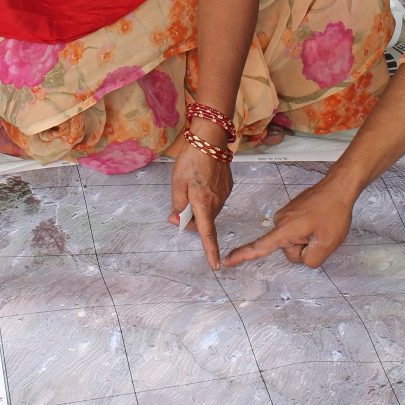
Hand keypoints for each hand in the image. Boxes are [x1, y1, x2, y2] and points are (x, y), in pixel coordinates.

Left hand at [170, 143, 232, 269]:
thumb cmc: (191, 159)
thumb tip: (178, 219)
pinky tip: (201, 182)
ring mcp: (224, 194)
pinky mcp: (227, 186)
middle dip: (192, 221)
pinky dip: (206, 198)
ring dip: (199, 208)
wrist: (210, 140)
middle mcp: (217, 202)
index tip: (215, 265)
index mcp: (203, 203)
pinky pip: (215, 200)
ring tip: (189, 188)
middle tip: (177, 210)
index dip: (211, 250)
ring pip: (209, 210)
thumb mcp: (177, 182)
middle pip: (205, 222)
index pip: (207, 233)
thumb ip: (178, 204)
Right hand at [223, 176, 356, 268]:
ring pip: (294, 240)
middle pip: (288, 249)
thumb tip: (302, 257)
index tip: (226, 261)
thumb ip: (311, 260)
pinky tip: (320, 222)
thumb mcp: (327, 244)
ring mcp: (286, 215)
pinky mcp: (292, 212)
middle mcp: (280, 221)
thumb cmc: (333, 213)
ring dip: (308, 239)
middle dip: (305, 248)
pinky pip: (298, 231)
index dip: (242, 256)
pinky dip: (309, 231)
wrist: (338, 188)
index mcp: (284, 230)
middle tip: (322, 235)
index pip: (259, 247)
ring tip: (322, 226)